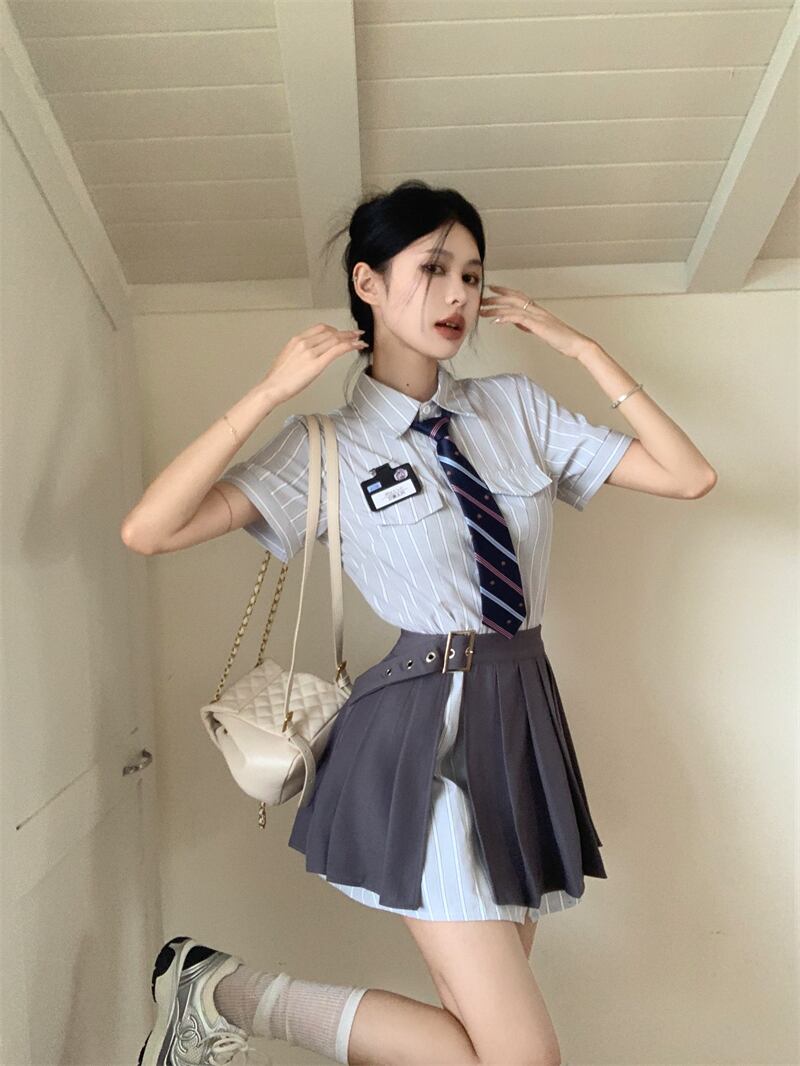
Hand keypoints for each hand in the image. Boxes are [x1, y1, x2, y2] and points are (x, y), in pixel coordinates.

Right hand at [260, 323, 367, 403]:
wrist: (272, 388)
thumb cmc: (279, 378)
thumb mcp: (288, 358)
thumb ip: (300, 353)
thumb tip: (310, 355)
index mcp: (297, 340)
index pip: (321, 328)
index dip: (335, 329)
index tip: (342, 332)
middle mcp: (304, 342)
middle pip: (331, 332)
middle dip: (345, 333)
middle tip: (356, 334)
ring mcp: (311, 352)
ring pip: (336, 339)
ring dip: (351, 338)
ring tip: (360, 340)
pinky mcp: (317, 364)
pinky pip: (338, 350)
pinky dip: (350, 346)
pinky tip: (358, 346)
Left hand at [480, 284, 596, 359]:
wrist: (576, 344)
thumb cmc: (562, 339)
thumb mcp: (541, 330)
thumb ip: (528, 325)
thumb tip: (517, 322)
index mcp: (538, 310)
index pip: (518, 296)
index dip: (504, 291)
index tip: (492, 289)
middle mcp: (537, 310)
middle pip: (512, 299)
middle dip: (495, 298)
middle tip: (481, 299)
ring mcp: (538, 316)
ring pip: (512, 307)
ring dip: (496, 308)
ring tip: (483, 310)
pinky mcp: (538, 325)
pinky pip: (519, 318)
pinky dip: (506, 318)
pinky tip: (496, 320)